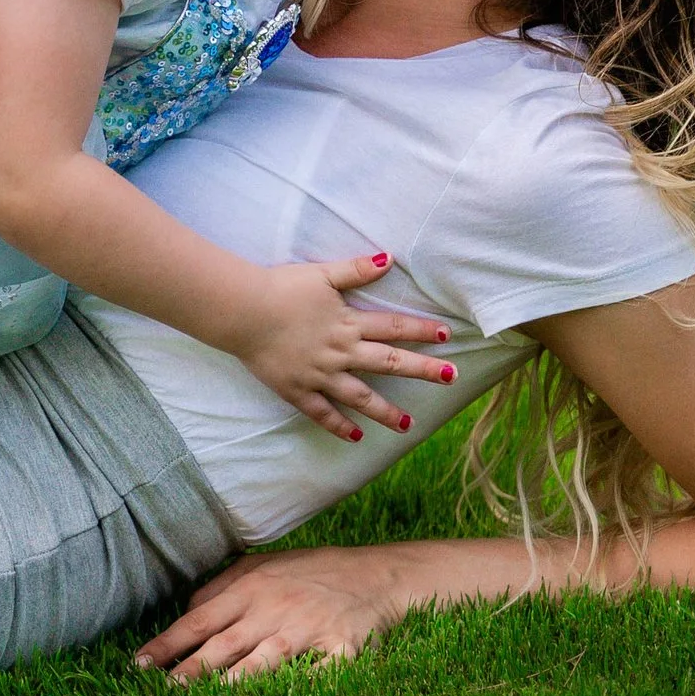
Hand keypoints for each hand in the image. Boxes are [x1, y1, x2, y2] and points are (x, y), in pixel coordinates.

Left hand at [134, 548, 400, 683]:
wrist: (378, 573)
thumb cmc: (313, 572)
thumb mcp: (263, 565)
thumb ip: (222, 587)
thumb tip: (184, 611)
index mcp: (251, 589)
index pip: (199, 620)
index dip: (167, 644)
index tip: (137, 666)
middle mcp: (275, 608)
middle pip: (225, 644)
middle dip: (191, 670)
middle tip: (162, 693)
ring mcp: (309, 629)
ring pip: (266, 659)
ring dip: (237, 681)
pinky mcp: (343, 649)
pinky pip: (323, 673)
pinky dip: (307, 688)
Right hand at [219, 256, 452, 440]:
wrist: (243, 312)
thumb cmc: (281, 288)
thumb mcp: (322, 274)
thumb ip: (356, 269)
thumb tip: (389, 258)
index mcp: (348, 323)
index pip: (393, 327)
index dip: (420, 329)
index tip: (446, 335)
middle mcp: (340, 352)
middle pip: (388, 363)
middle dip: (422, 370)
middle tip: (451, 377)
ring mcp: (320, 375)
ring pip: (360, 397)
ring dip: (386, 411)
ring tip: (408, 424)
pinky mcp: (298, 391)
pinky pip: (322, 413)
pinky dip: (339, 426)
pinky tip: (356, 437)